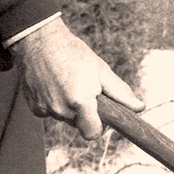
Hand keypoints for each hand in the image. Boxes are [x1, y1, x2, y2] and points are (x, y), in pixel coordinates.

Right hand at [8, 18, 143, 139]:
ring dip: (69, 106)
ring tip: (68, 82)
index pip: (93, 133)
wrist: (39, 40)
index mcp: (80, 102)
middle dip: (85, 112)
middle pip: (79, 124)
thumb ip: (121, 93)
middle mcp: (61, 110)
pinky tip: (54, 84)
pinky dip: (54, 102)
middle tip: (85, 88)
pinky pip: (49, 112)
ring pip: (64, 118)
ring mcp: (45, 109)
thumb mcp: (101, 70)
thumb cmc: (73, 52)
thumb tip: (140, 108)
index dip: (100, 126)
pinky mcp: (34, 107)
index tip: (100, 113)